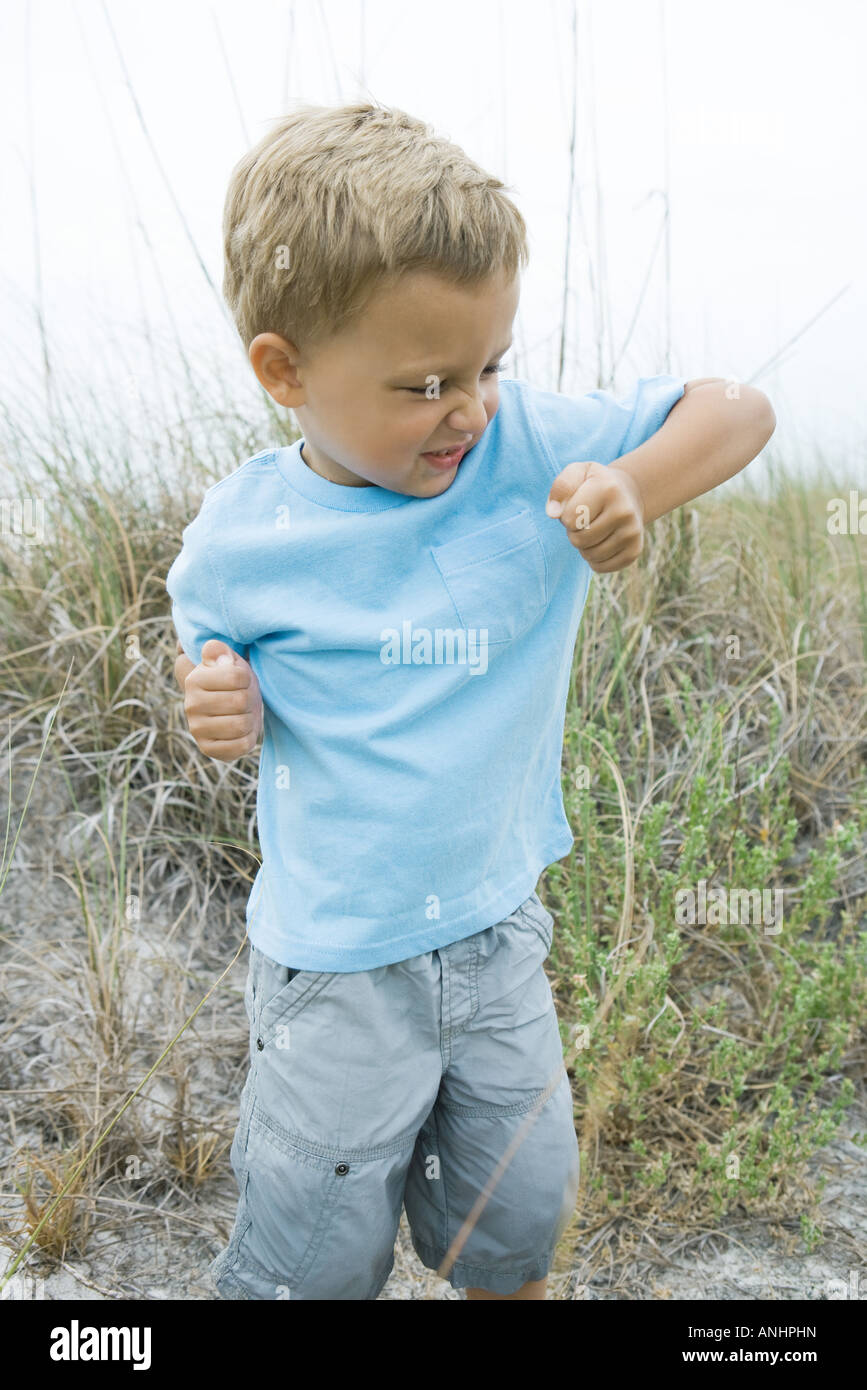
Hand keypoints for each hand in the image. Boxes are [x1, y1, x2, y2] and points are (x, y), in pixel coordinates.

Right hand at [175, 637, 262, 761]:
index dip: (247, 678)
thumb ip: (219, 650)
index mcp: (194, 680)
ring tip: (244, 713)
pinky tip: (242, 730)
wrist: (230, 709)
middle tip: (246, 698)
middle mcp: (191, 705)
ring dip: (250, 719)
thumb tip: (213, 651)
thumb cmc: (233, 681)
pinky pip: (240, 746)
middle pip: (240, 702)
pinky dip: (249, 738)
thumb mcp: (228, 660)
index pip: (237, 677)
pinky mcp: (207, 749)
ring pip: (241, 725)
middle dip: (250, 699)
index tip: (242, 680)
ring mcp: (197, 729)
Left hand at [545, 461, 645, 572]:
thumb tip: (553, 513)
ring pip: (589, 556)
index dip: (566, 515)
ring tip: (592, 529)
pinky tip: (600, 542)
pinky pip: (600, 567)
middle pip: (579, 540)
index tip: (576, 505)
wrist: (628, 493)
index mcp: (608, 489)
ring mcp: (632, 533)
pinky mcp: (634, 551)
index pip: (570, 519)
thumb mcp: (577, 473)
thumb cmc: (594, 484)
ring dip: (583, 546)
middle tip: (584, 520)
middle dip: (574, 532)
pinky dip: (593, 559)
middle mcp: (624, 511)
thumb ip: (561, 487)